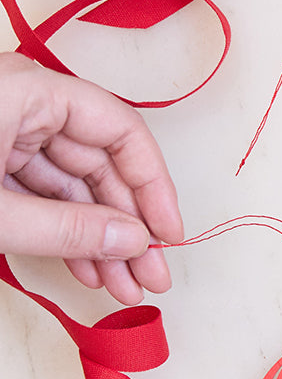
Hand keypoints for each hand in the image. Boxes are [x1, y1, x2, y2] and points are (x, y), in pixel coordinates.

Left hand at [0, 53, 182, 304]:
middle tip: (152, 276)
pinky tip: (89, 270)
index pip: (119, 131)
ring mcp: (4, 132)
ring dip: (101, 240)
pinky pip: (41, 195)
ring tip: (125, 287)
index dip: (153, 185)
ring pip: (73, 187)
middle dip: (128, 227)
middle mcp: (23, 104)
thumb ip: (67, 228)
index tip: (168, 234)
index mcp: (29, 92)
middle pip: (100, 165)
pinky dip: (65, 233)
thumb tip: (134, 242)